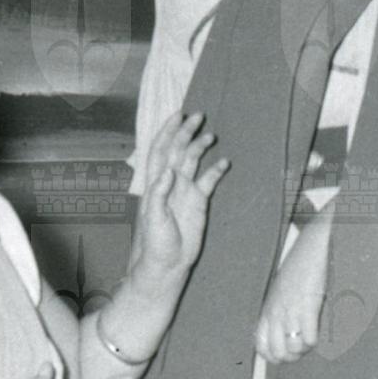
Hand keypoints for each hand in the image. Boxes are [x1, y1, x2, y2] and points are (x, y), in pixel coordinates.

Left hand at [131, 110, 229, 290]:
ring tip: (211, 136)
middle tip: (199, 116)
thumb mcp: (152, 218)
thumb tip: (167, 171)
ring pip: (193, 161)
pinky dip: (216, 170)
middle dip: (187, 132)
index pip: (160, 149)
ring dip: (201, 146)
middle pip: (178, 150)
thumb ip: (158, 194)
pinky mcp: (198, 202)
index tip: (178, 116)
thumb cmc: (155, 242)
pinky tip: (225, 162)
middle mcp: (170, 182)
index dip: (168, 131)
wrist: (168, 263)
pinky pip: (209, 181)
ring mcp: (185, 190)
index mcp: (155, 182)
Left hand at [254, 220, 330, 363]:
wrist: (312, 247)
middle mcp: (275, 312)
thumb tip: (287, 333)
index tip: (286, 354)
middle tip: (302, 348)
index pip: (261, 346)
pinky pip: (308, 339)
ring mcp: (290, 310)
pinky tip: (318, 331)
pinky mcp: (307, 306)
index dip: (273, 356)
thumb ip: (280, 312)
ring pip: (292, 349)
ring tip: (311, 339)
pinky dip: (314, 340)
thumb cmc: (300, 270)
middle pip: (277, 353)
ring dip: (304, 349)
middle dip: (292, 357)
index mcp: (268, 310)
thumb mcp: (282, 293)